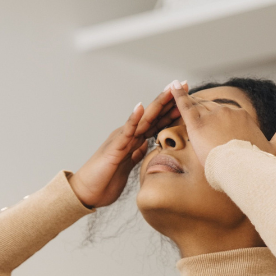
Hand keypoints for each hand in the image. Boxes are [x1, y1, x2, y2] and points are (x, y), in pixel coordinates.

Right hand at [68, 88, 177, 207]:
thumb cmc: (105, 180)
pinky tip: (140, 107)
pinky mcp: (115, 147)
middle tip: (184, 84)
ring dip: (157, 104)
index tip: (188, 98)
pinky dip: (133, 119)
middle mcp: (129, 135)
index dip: (172, 110)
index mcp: (134, 140)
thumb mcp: (128, 166)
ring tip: (169, 90)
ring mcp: (122, 139)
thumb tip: (147, 146)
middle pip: (153, 114)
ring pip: (143, 118)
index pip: (156, 122)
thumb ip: (136, 154)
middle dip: (169, 100)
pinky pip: (126, 131)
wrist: (87, 192)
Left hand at [167, 81, 275, 164]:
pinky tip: (171, 87)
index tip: (214, 132)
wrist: (243, 170)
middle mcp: (228, 111)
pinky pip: (185, 106)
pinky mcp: (197, 124)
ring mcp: (212, 116)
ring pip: (198, 109)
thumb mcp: (275, 149)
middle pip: (211, 111)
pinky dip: (177, 96)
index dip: (218, 123)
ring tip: (181, 113)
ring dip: (188, 110)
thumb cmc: (258, 164)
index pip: (226, 115)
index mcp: (243, 116)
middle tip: (192, 127)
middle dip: (203, 119)